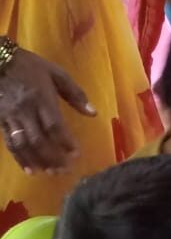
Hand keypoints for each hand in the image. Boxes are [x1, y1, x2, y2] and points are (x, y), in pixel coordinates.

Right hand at [0, 47, 95, 172]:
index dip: (65, 142)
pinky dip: (19, 158)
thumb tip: (93, 113)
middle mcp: (26, 111)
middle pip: (39, 140)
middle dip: (52, 158)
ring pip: (23, 144)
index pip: (55, 126)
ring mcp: (11, 117)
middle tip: (64, 171)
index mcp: (42, 98)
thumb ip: (75, 93)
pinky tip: (29, 168)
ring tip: (49, 173)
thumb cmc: (29, 65)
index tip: (76, 155)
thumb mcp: (56, 73)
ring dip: (37, 161)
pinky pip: (9, 142)